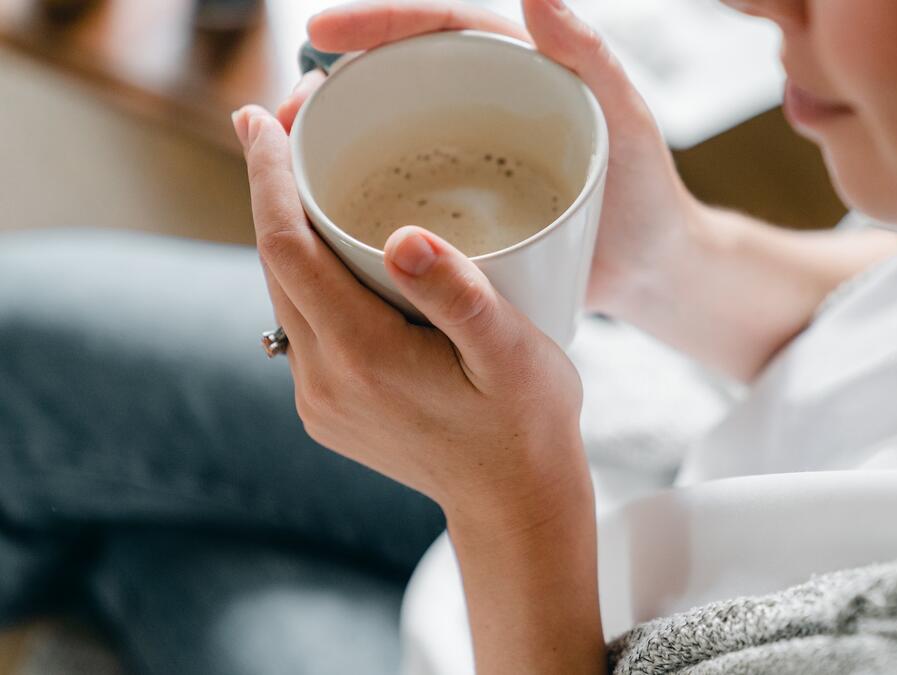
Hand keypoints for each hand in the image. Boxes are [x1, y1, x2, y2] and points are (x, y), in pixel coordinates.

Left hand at [231, 105, 588, 522]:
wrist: (516, 506)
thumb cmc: (527, 425)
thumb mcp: (513, 355)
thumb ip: (460, 296)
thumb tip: (404, 236)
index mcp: (362, 357)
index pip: (286, 248)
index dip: (266, 175)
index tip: (261, 114)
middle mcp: (323, 380)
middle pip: (275, 264)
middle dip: (273, 186)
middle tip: (295, 118)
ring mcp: (319, 399)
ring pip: (284, 293)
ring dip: (290, 230)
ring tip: (313, 170)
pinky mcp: (327, 408)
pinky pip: (302, 324)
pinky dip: (309, 276)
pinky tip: (338, 250)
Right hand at [276, 0, 701, 318]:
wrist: (650, 271)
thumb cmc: (647, 191)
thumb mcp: (626, 120)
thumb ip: (590, 56)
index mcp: (511, 71)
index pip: (437, 29)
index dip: (377, 22)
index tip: (322, 30)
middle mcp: (478, 107)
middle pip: (390, 82)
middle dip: (328, 87)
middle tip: (279, 114)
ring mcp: (461, 160)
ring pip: (381, 139)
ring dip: (325, 147)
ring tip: (279, 165)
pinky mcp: (453, 213)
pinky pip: (395, 198)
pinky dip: (352, 203)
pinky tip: (316, 222)